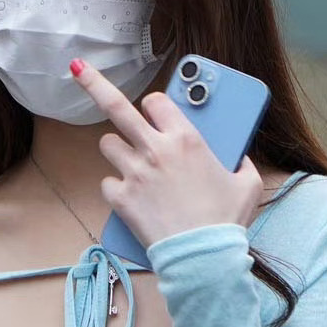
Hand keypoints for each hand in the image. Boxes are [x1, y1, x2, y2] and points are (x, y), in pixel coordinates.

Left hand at [72, 59, 262, 251]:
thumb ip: (241, 164)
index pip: (157, 102)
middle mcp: (156, 149)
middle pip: (116, 106)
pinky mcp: (121, 198)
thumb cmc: (225, 221)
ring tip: (130, 163)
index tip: (153, 110)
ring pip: (108, 144)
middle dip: (94, 84)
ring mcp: (135, 172)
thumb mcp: (247, 185)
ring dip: (117, 149)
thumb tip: (241, 159)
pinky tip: (131, 198)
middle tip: (79, 69)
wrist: (202, 257)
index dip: (154, 105)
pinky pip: (107, 183)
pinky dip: (116, 189)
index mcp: (186, 138)